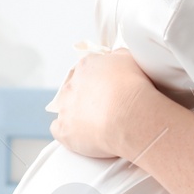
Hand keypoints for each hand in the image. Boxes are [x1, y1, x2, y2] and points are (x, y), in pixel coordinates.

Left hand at [48, 47, 162, 159]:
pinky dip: (68, 134)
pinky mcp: (64, 130)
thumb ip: (118, 57)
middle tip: (104, 108)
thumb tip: (115, 58)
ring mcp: (65, 108)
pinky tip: (82, 137)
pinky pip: (58, 130)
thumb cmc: (135, 89)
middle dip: (86, 98)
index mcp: (87, 66)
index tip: (105, 90)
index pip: (85, 70)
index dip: (96, 81)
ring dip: (76, 115)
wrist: (131, 116)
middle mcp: (72, 85)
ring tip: (96, 124)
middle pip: (73, 90)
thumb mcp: (131, 59)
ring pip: (64, 110)